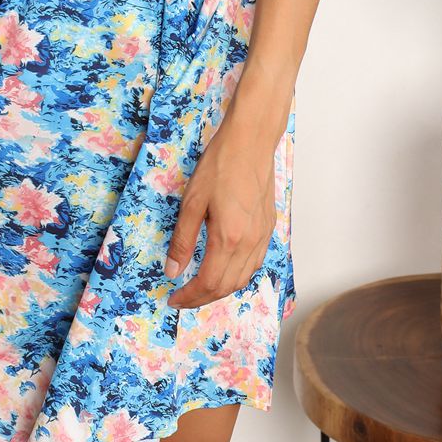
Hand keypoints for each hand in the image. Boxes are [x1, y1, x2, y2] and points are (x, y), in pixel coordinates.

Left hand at [163, 119, 276, 307]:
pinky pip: (255, 263)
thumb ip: (183, 239)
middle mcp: (250, 244)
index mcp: (229, 238)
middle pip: (228, 286)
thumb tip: (173, 270)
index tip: (174, 299)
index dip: (190, 296)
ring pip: (244, 278)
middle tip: (183, 298)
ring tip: (201, 289)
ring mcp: (263, 236)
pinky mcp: (269, 228)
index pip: (209, 282)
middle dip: (203, 298)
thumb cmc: (219, 165)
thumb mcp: (192, 201)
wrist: (250, 142)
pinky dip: (238, 275)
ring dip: (222, 289)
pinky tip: (225, 269)